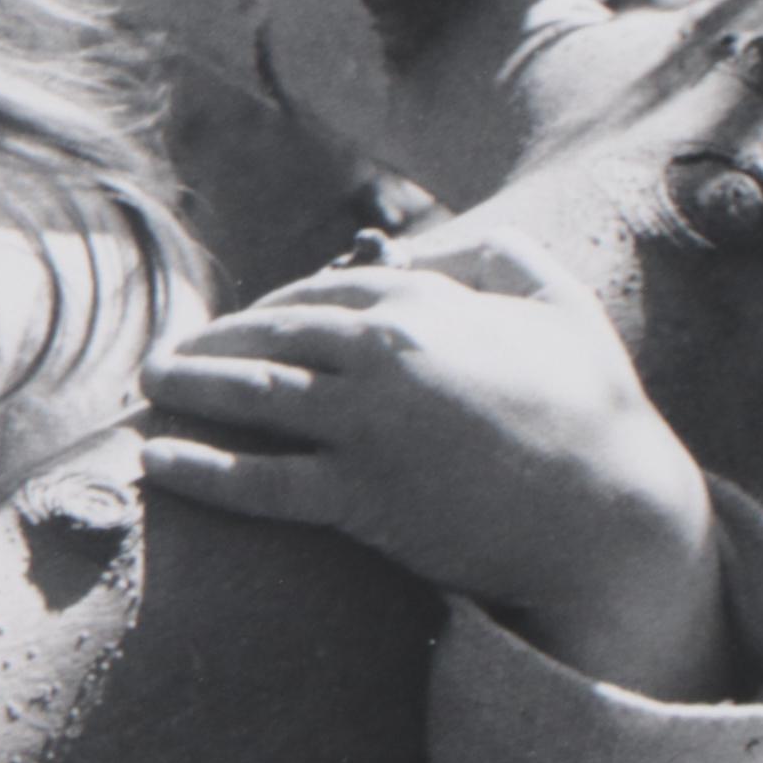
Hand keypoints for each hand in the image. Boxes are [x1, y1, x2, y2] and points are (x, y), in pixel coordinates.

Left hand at [138, 229, 740, 702]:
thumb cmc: (597, 410)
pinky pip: (260, 479)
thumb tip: (421, 248)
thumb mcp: (561, 305)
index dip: (270, 309)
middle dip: (213, 343)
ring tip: (148, 388)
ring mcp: (369, 424)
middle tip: (168, 357)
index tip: (240, 326)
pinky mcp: (362, 495)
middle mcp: (386, 353)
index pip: (321, 293)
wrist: (614, 515)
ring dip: (189, 388)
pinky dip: (200, 468)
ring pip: (253, 395)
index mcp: (426, 302)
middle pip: (271, 335)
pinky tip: (158, 459)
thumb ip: (497, 256)